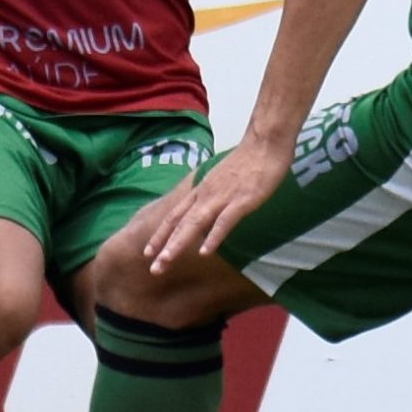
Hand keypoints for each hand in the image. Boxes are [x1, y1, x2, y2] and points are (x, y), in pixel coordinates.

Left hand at [144, 138, 293, 273]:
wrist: (265, 142)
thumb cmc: (248, 161)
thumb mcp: (222, 179)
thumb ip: (213, 196)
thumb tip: (206, 212)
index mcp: (201, 191)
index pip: (174, 216)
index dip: (160, 235)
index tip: (147, 252)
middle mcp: (206, 195)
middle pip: (180, 223)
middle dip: (164, 247)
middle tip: (153, 269)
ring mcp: (222, 197)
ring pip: (195, 223)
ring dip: (179, 243)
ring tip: (166, 262)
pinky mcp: (241, 200)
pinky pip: (224, 221)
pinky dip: (213, 237)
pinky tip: (204, 252)